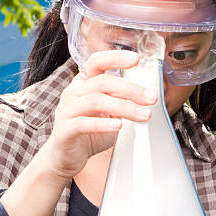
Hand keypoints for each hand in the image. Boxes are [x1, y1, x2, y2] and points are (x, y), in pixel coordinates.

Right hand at [43, 50, 157, 180]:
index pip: (96, 62)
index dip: (115, 58)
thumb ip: (121, 100)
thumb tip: (147, 94)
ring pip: (96, 101)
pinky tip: (118, 126)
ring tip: (143, 115)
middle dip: (130, 89)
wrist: (66, 157)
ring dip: (123, 107)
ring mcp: (66, 110)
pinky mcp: (64, 130)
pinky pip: (83, 123)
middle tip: (150, 98)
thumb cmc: (88, 133)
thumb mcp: (108, 112)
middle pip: (102, 82)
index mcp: (82, 84)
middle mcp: (72, 93)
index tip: (136, 59)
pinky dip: (103, 124)